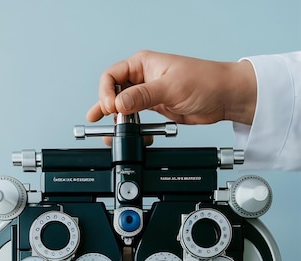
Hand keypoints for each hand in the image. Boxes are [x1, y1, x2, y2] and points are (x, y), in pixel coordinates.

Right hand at [87, 50, 256, 126]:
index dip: (107, 92)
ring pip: (123, 106)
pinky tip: (129, 134)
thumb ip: (142, 96)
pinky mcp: (156, 108)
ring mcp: (149, 94)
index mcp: (143, 64)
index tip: (112, 108)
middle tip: (98, 120)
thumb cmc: (205, 81)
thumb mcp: (170, 87)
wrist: (224, 97)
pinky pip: (136, 117)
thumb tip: (119, 104)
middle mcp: (143, 78)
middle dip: (105, 106)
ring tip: (108, 132)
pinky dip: (130, 126)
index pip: (112, 76)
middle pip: (114, 92)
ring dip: (115, 119)